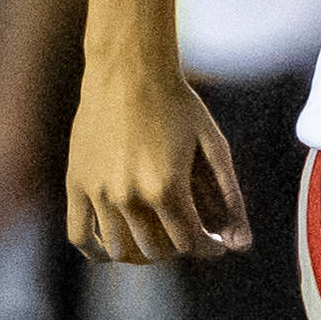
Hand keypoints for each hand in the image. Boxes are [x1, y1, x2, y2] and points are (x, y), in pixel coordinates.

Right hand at [66, 69, 250, 262]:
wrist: (129, 69)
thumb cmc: (177, 104)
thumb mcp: (214, 146)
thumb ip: (231, 198)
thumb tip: (243, 246)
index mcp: (167, 188)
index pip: (189, 244)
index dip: (206, 247)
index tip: (213, 243)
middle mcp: (130, 196)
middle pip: (157, 250)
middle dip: (177, 247)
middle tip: (184, 233)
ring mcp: (100, 192)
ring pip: (121, 249)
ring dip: (142, 251)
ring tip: (155, 235)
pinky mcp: (77, 183)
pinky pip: (80, 235)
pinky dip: (97, 251)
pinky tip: (112, 249)